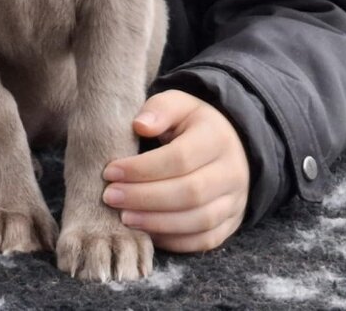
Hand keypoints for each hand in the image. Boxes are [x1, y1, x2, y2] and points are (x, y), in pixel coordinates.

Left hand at [101, 90, 249, 252]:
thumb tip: (140, 125)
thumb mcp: (178, 105)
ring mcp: (235, 200)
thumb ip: (159, 109)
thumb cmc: (193, 125)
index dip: (142, 169)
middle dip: (145, 198)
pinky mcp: (232, 222)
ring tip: (124, 217)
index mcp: (217, 137)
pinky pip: (205, 240)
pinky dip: (174, 240)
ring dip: (157, 223)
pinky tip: (147, 232)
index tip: (110, 172)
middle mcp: (232, 171)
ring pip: (199, 220)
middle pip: (190, 192)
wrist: (231, 146)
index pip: (180, 158)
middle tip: (111, 197)